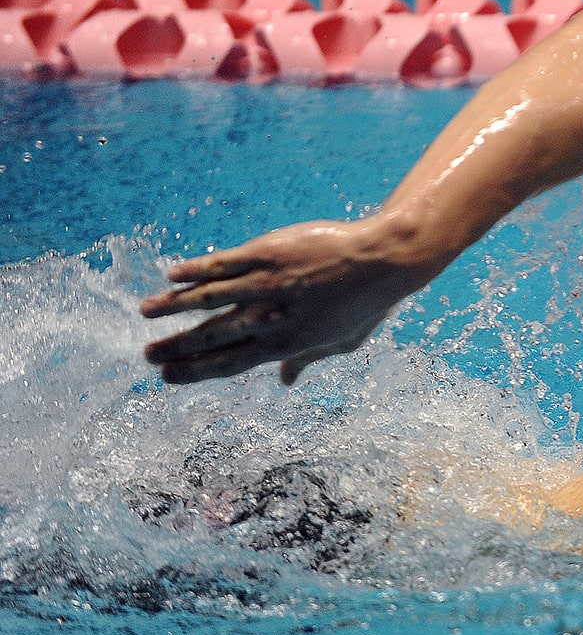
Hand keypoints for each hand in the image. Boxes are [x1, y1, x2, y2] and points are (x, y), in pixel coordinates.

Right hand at [141, 216, 438, 384]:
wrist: (384, 260)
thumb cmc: (369, 304)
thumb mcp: (343, 341)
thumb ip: (308, 359)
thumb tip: (286, 381)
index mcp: (288, 343)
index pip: (233, 362)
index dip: (199, 370)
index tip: (170, 377)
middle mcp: (272, 317)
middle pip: (215, 336)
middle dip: (178, 347)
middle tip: (148, 356)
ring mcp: (268, 283)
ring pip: (211, 298)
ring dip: (175, 307)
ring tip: (146, 314)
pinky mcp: (269, 253)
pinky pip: (226, 263)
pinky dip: (198, 270)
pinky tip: (173, 276)